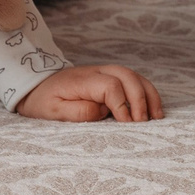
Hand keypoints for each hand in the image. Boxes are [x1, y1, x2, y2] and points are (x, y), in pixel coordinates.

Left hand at [17, 64, 164, 122]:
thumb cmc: (44, 101)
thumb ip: (77, 111)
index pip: (111, 86)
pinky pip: (134, 80)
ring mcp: (106, 72)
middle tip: (144, 123)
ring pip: (135, 76)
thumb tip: (102, 111)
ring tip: (156, 116)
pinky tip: (153, 108)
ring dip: (148, 95)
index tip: (126, 124)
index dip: (122, 105)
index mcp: (84, 80)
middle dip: (140, 99)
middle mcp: (98, 71)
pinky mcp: (111, 77)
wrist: (37, 85)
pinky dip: (146, 92)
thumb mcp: (53, 111)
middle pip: (128, 77)